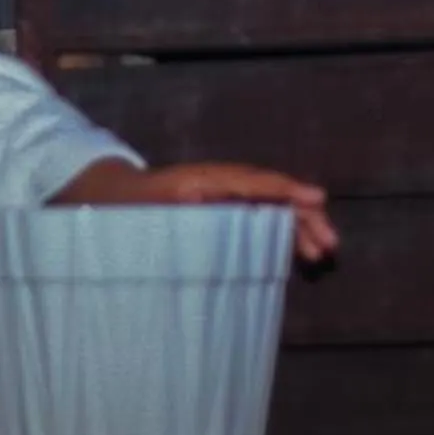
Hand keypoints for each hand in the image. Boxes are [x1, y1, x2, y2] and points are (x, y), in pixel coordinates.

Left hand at [52, 159, 338, 261]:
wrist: (104, 200)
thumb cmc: (118, 212)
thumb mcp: (132, 219)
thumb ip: (160, 223)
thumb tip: (191, 223)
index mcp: (197, 182)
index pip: (249, 181)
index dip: (283, 189)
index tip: (315, 198)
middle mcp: (215, 185)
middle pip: (267, 194)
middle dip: (301, 215)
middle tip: (329, 243)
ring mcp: (220, 197)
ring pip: (267, 207)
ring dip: (296, 227)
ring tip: (321, 253)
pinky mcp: (220, 212)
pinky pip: (257, 217)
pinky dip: (280, 232)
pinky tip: (297, 253)